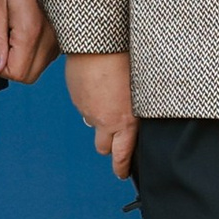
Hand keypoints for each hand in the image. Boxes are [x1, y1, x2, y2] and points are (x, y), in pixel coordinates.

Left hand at [0, 0, 58, 83]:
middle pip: (28, 76)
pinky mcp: (62, 35)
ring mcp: (59, 38)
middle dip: (11, 66)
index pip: (16, 74)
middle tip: (3, 39)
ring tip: (15, 31)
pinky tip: (28, 29)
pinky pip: (46, 57)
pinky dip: (34, 52)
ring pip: (38, 68)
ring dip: (23, 59)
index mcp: (31, 33)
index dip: (0, 66)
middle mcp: (50, 39)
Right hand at [66, 50, 137, 178]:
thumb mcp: (142, 89)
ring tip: (108, 104)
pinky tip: (99, 88)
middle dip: (109, 146)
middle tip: (116, 140)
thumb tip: (138, 115)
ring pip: (92, 124)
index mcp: (125, 121)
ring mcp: (87, 110)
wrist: (98, 44)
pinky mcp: (77, 98)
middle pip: (103, 147)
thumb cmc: (125, 61)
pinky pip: (84, 106)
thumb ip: (139, 108)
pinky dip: (91, 103)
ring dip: (99, 121)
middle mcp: (104, 120)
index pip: (122, 154)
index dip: (121, 168)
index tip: (122, 173)